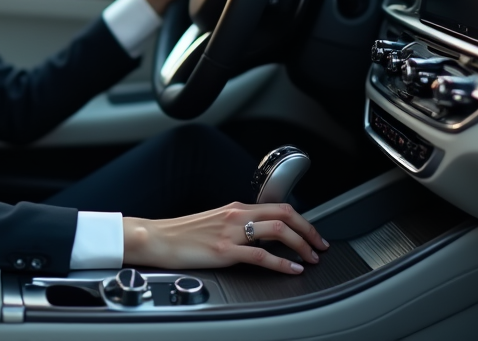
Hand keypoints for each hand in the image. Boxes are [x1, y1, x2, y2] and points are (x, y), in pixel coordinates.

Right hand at [122, 202, 328, 273]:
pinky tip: (291, 269)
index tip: (313, 235)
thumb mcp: (214, 223)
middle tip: (320, 246)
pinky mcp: (224, 250)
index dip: (302, 220)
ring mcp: (231, 232)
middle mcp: (236, 215)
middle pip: (285, 214)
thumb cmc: (182, 234)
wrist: (157, 237)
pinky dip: (281, 263)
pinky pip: (260, 256)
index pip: (279, 207)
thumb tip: (260, 238)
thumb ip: (238, 226)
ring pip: (277, 231)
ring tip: (310, 258)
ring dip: (301, 245)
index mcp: (235, 208)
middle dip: (309, 230)